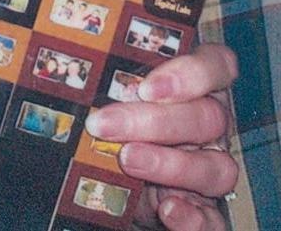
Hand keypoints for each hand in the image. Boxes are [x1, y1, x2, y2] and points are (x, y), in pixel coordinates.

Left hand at [84, 43, 239, 230]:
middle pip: (209, 117)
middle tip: (105, 125)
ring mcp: (211, 169)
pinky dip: (195, 218)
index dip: (193, 73)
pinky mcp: (205, 212)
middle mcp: (210, 127)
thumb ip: (102, 83)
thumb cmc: (111, 128)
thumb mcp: (106, 100)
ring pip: (217, 166)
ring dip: (172, 165)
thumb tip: (62, 66)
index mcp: (195, 89)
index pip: (218, 66)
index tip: (147, 87)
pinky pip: (214, 219)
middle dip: (155, 121)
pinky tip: (168, 210)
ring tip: (127, 160)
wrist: (110, 188)